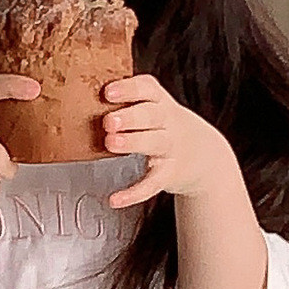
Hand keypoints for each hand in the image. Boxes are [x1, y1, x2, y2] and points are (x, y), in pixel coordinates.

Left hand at [100, 74, 240, 208]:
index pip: (147, 89)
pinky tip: (115, 199)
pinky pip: (152, 183)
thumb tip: (82, 95)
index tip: (108, 91)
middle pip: (152, 115)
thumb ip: (129, 102)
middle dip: (130, 116)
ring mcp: (170, 148)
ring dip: (133, 142)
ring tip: (111, 142)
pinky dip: (134, 193)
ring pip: (154, 143)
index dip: (128, 89)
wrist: (205, 155)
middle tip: (108, 121)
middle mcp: (167, 123)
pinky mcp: (168, 174)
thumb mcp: (156, 108)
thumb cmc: (165, 128)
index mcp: (160, 103)